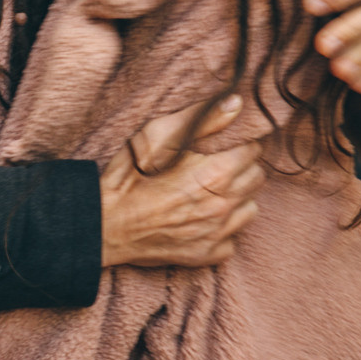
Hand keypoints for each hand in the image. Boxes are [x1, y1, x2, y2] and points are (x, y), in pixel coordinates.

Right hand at [99, 95, 263, 268]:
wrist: (104, 226)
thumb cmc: (128, 177)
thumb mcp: (158, 136)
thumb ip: (202, 118)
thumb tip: (237, 104)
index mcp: (215, 174)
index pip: (254, 150)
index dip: (240, 142)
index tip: (224, 143)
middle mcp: (223, 206)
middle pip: (256, 178)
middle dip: (241, 167)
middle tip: (216, 164)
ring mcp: (217, 234)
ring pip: (251, 208)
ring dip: (237, 198)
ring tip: (211, 191)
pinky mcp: (208, 255)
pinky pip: (233, 238)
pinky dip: (223, 228)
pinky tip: (202, 218)